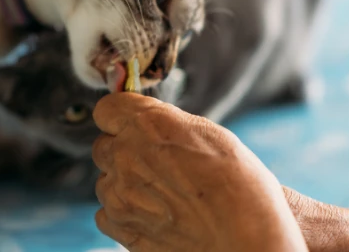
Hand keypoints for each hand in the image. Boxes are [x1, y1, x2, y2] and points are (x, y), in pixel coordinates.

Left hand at [92, 93, 306, 251]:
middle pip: (103, 145)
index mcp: (148, 124)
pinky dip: (123, 214)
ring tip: (162, 195)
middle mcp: (126, 154)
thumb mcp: (210, 134)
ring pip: (104, 180)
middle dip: (123, 151)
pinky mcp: (120, 226)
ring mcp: (119, 193)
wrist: (245, 241)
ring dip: (123, 184)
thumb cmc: (240, 188)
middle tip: (155, 165)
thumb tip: (151, 122)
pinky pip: (106, 214)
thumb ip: (168, 124)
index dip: (119, 117)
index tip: (131, 125)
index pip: (107, 109)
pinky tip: (153, 215)